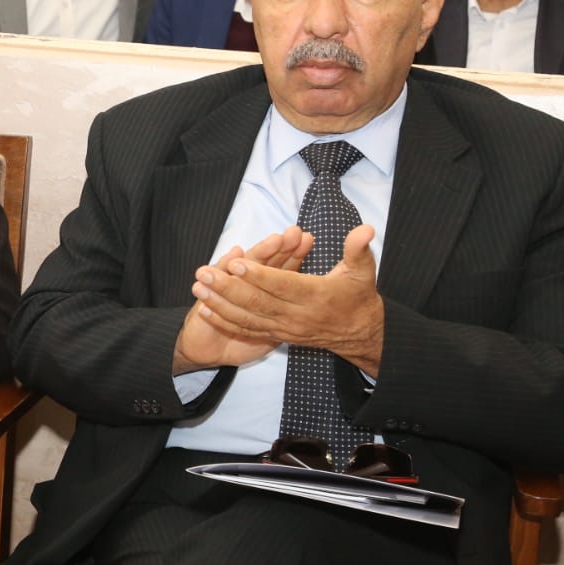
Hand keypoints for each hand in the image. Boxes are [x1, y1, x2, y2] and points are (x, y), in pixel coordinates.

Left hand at [190, 225, 385, 376]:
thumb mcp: (363, 272)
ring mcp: (284, 328)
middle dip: (229, 288)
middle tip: (205, 273)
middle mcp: (296, 315)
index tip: (236, 263)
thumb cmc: (358, 297)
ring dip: (220, 304)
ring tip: (198, 289)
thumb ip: (359, 250)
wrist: (359, 333)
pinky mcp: (277, 336)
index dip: (258, 275)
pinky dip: (226, 321)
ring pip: (248, 318)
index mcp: (315, 296)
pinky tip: (206, 309)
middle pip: (258, 302)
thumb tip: (365, 229)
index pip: (282, 285)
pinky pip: (247, 330)